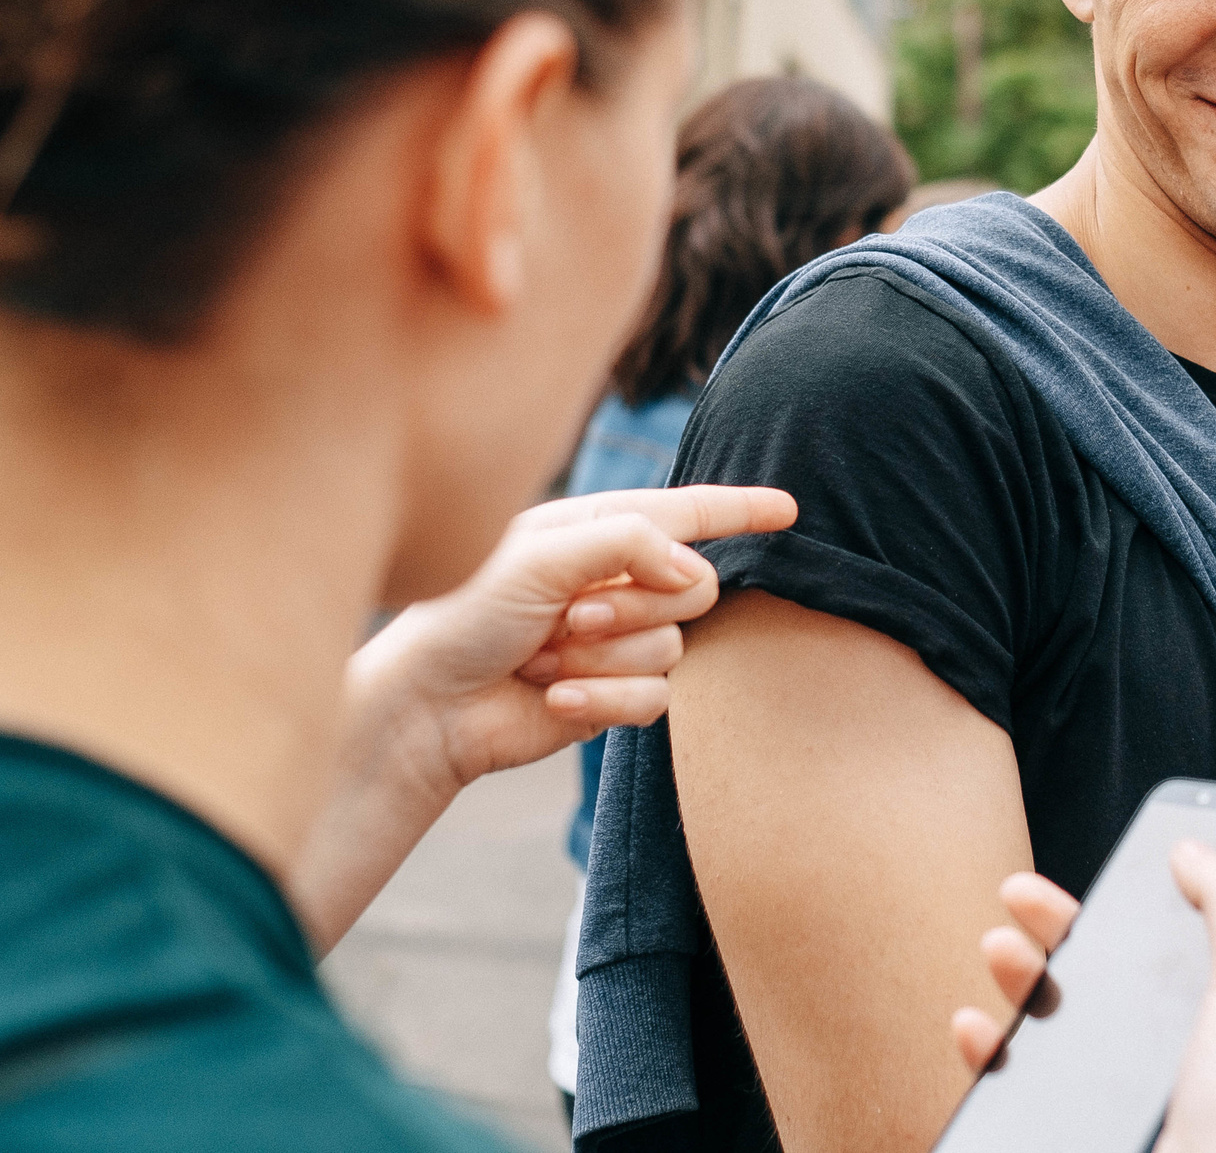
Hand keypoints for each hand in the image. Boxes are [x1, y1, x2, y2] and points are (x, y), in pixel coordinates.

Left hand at [351, 484, 796, 805]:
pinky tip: (554, 695)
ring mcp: (618, 642)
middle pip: (694, 586)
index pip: (685, 513)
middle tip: (570, 615)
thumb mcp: (537, 555)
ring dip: (604, 655)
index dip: (739, 510)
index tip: (788, 509)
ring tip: (543, 657)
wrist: (427, 705)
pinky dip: (603, 697)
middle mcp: (615, 582)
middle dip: (636, 604)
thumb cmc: (463, 614)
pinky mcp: (615, 695)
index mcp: (596, 531)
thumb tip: (688, 565)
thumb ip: (624, 541)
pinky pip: (655, 698)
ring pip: (672, 646)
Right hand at [950, 844, 1215, 1152]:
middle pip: (1100, 969)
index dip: (1136, 896)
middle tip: (1018, 893)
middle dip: (1055, 924)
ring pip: (1051, 1019)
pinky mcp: (1079, 1123)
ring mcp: (1120, 1090)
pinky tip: (977, 1028)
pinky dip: (986, 1049)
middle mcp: (1170, 1049)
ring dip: (1016, 973)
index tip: (1103, 864)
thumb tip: (1192, 847)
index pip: (1172, 940)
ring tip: (999, 949)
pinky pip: (1015, 1081)